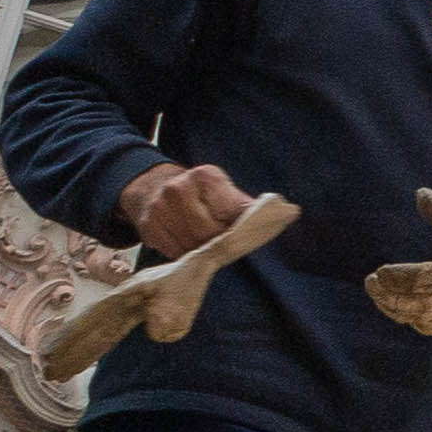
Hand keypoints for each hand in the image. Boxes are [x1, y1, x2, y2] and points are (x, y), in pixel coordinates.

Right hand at [124, 163, 251, 260]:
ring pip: (192, 246)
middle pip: (209, 232)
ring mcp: (159, 210)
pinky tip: (190, 247)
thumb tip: (283, 214)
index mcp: (204, 177)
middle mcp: (177, 190)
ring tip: (210, 246)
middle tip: (228, 245)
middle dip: (221, 242)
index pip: (231, 212)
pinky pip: (174, 252)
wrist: (153, 187)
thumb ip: (242, 204)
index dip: (240, 228)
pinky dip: (186, 254)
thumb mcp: (221, 188)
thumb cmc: (197, 191)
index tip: (247, 235)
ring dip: (204, 252)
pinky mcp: (148, 228)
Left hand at [364, 187, 431, 337]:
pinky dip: (406, 315)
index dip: (408, 277)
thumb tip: (421, 194)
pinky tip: (388, 301)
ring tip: (376, 290)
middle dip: (395, 295)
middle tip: (371, 281)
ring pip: (426, 317)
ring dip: (396, 307)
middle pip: (430, 303)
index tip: (381, 270)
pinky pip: (428, 324)